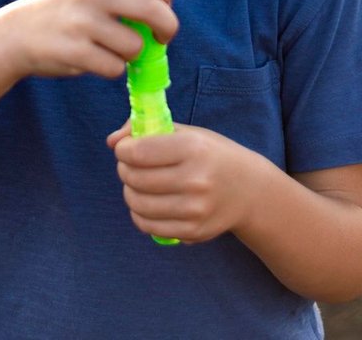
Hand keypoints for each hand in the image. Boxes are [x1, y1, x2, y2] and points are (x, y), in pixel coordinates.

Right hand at [0, 0, 176, 79]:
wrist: (15, 33)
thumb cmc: (63, 10)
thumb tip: (164, 10)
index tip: (164, 7)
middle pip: (154, 9)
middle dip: (168, 27)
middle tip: (163, 38)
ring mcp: (83, 22)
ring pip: (135, 45)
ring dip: (132, 54)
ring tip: (113, 50)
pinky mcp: (75, 52)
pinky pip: (115, 67)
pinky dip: (112, 69)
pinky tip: (95, 60)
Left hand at [107, 121, 259, 243]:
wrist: (249, 190)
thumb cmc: (212, 155)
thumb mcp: (187, 133)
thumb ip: (147, 129)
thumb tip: (112, 141)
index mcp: (194, 148)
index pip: (139, 152)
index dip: (123, 150)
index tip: (125, 149)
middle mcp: (195, 180)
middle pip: (135, 178)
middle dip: (124, 169)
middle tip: (130, 165)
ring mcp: (194, 209)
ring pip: (137, 204)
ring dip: (130, 192)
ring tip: (138, 184)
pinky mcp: (193, 231)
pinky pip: (148, 225)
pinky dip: (139, 214)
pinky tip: (148, 203)